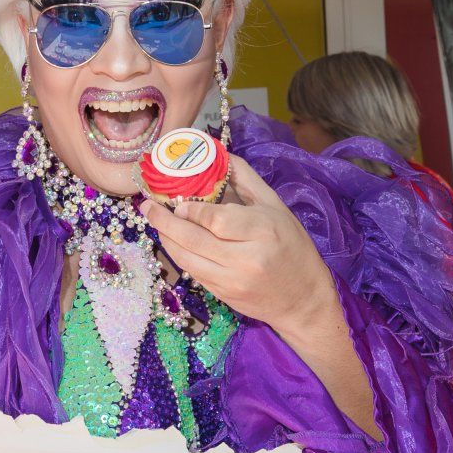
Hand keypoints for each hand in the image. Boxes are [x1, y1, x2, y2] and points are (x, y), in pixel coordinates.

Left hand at [138, 155, 333, 330]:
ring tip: (155, 222)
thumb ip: (245, 179)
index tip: (178, 202)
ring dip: (166, 239)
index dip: (191, 211)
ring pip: (186, 259)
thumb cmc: (292, 246)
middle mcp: (247, 258)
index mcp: (263, 230)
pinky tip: (172, 241)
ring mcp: (233, 281)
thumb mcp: (275, 206)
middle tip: (148, 207)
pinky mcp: (224, 296)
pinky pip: (193, 272)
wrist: (304, 298)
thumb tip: (217, 153)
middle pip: (194, 239)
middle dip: (165, 222)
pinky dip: (179, 255)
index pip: (216, 220)